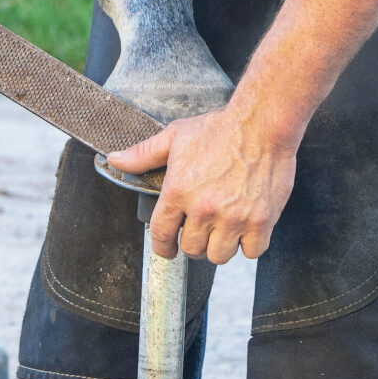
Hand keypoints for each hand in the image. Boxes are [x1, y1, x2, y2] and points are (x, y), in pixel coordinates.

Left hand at [108, 102, 299, 263]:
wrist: (262, 122)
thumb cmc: (220, 128)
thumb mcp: (175, 137)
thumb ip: (143, 154)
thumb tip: (115, 160)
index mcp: (178, 191)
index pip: (162, 235)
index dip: (163, 247)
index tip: (168, 249)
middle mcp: (204, 209)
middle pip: (192, 250)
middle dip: (194, 242)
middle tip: (202, 228)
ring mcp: (234, 217)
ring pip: (219, 256)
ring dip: (220, 245)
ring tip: (223, 228)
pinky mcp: (261, 221)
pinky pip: (251, 252)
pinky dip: (249, 244)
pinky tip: (246, 228)